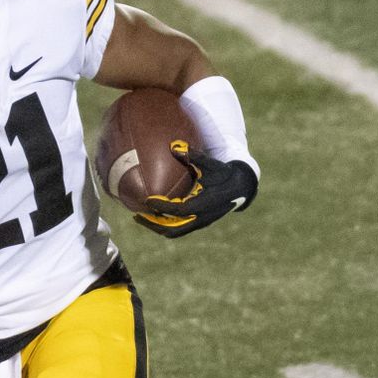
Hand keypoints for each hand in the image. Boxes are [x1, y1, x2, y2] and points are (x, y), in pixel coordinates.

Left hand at [134, 141, 257, 237]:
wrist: (242, 188)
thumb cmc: (224, 173)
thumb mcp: (211, 164)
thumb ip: (194, 156)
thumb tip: (174, 146)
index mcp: (203, 204)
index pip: (177, 210)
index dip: (161, 206)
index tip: (146, 199)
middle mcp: (201, 218)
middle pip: (172, 229)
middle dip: (153, 224)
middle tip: (136, 216)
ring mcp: (200, 223)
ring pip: (174, 232)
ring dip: (157, 227)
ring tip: (140, 217)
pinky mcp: (199, 223)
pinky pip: (179, 229)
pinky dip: (165, 225)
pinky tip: (154, 215)